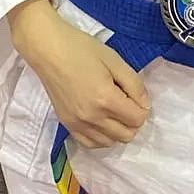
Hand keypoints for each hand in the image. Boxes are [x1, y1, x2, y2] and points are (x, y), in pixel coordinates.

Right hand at [9, 0, 149, 147]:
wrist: (48, 50)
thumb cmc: (82, 49)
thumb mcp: (114, 60)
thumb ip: (134, 84)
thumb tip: (145, 105)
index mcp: (105, 99)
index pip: (138, 119)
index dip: (142, 107)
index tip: (135, 94)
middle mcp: (92, 118)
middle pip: (126, 135)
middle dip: (133, 120)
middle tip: (125, 100)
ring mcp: (77, 124)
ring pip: (110, 143)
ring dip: (117, 129)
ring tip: (112, 109)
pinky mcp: (66, 125)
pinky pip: (90, 144)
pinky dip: (100, 136)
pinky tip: (100, 120)